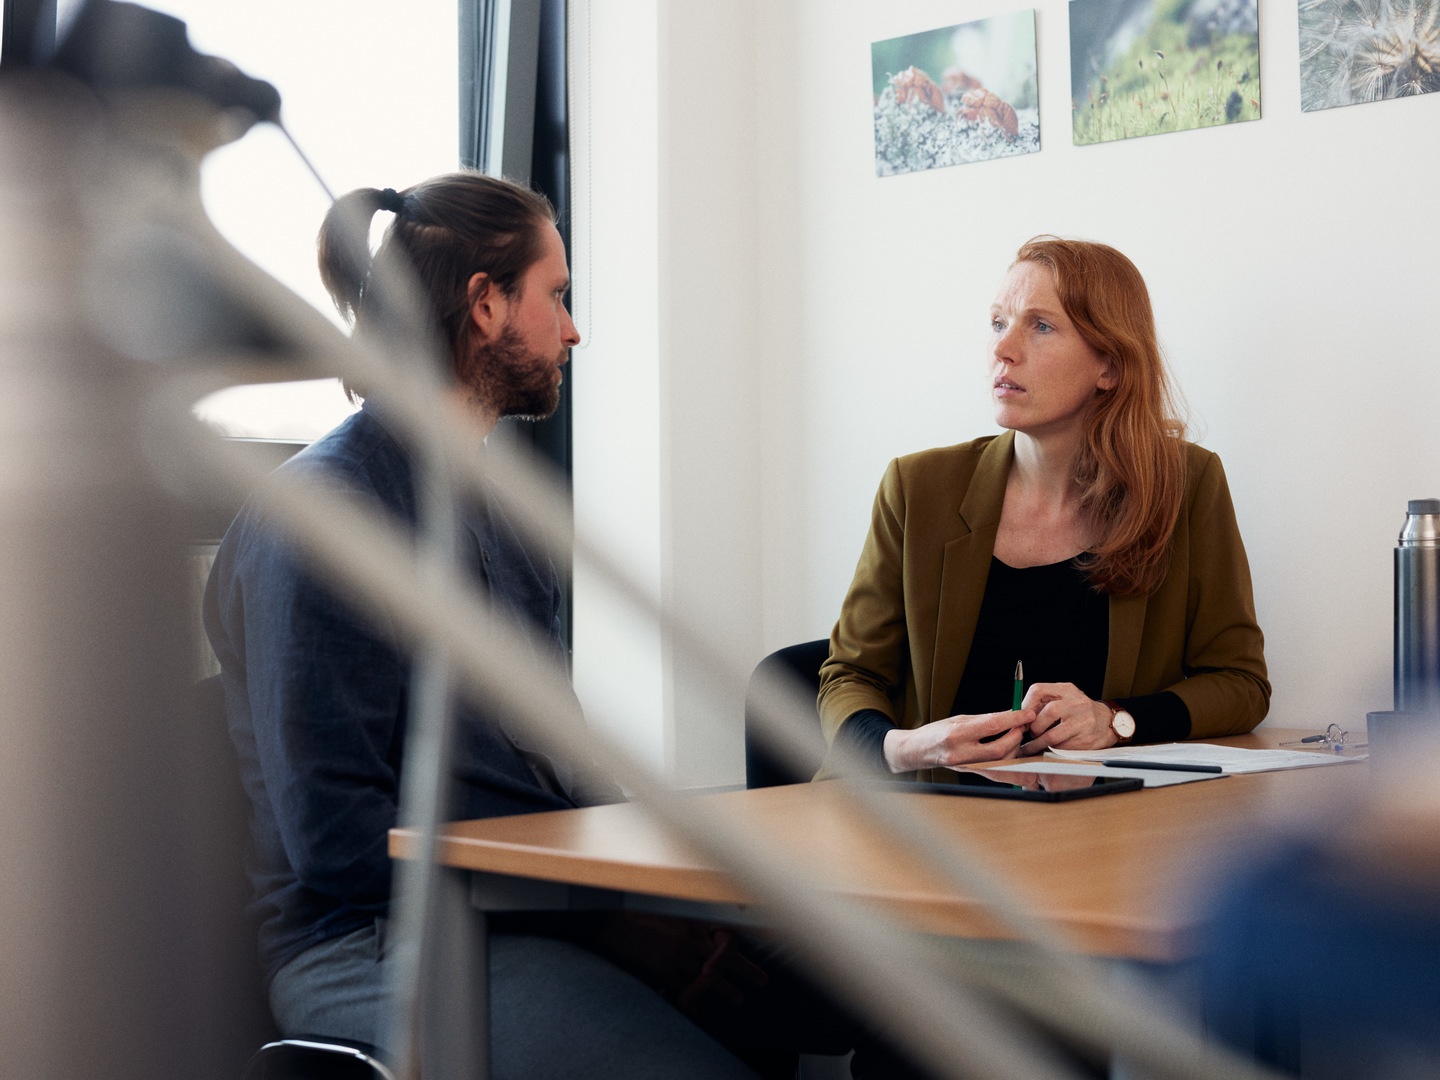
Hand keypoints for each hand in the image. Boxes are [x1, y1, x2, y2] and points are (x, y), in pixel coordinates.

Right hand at [574, 912, 768, 1010]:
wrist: (611, 928)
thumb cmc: (639, 920)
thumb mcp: (672, 914)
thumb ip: (693, 927)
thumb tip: (709, 937)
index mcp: (693, 924)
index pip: (728, 936)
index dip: (745, 946)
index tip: (757, 948)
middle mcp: (691, 941)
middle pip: (728, 960)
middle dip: (747, 971)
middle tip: (761, 981)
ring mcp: (679, 960)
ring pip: (713, 980)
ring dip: (729, 991)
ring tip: (739, 998)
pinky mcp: (666, 976)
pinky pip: (688, 994)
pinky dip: (696, 1003)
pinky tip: (702, 1009)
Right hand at [882, 709, 1034, 772]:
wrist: (918, 751)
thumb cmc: (937, 732)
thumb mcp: (959, 719)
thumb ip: (986, 719)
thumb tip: (1012, 714)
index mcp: (956, 733)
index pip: (991, 725)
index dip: (1013, 719)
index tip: (1027, 713)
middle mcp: (960, 752)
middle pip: (999, 748)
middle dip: (1016, 736)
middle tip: (1022, 727)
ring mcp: (965, 766)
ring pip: (1000, 763)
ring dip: (1015, 750)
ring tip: (1016, 739)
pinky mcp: (970, 774)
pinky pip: (996, 776)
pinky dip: (1012, 772)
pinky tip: (1024, 770)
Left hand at [1017, 682, 1116, 753]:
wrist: (1107, 723)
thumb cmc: (1077, 711)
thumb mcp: (1063, 699)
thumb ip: (1042, 704)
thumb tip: (1015, 715)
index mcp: (1066, 690)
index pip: (1039, 690)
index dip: (1025, 705)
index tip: (1021, 717)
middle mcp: (1077, 702)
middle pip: (1048, 712)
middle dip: (1034, 727)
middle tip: (1031, 733)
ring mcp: (1084, 721)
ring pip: (1053, 735)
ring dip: (1038, 744)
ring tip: (1032, 746)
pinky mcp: (1086, 739)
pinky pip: (1061, 748)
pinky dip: (1050, 750)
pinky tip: (1047, 750)